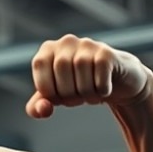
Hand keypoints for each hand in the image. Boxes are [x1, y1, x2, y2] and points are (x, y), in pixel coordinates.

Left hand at [26, 34, 151, 118]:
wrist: (115, 81)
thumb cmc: (78, 86)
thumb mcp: (54, 97)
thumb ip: (37, 107)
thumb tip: (43, 109)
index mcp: (47, 49)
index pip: (42, 79)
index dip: (52, 94)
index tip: (60, 94)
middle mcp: (66, 41)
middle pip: (62, 77)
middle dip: (69, 94)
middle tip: (78, 94)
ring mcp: (88, 44)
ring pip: (82, 79)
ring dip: (86, 94)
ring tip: (91, 91)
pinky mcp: (106, 53)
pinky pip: (100, 81)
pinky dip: (101, 91)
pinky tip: (104, 87)